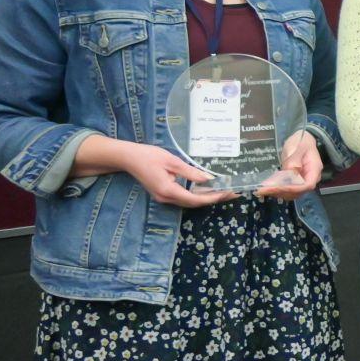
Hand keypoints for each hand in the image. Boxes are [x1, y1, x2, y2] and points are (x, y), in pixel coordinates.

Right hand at [119, 141, 233, 207]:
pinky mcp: (162, 194)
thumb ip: (191, 172)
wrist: (128, 158)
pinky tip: (206, 190)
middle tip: (231, 193)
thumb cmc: (149, 156)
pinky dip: (196, 196)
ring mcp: (163, 198)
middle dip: (213, 199)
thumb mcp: (173, 162)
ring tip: (223, 192)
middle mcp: (166, 198)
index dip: (213, 198)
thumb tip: (209, 180)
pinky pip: (182, 198)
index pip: (195, 200)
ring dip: (206, 198)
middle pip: (194, 203)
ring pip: (188, 202)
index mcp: (168, 191)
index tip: (228, 194)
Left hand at [254, 130, 322, 200]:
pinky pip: (288, 189)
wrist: (302, 140)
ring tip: (263, 189)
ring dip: (278, 193)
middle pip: (298, 192)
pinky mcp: (295, 181)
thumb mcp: (298, 146)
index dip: (292, 188)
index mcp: (314, 169)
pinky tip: (267, 187)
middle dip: (281, 192)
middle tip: (264, 189)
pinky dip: (277, 190)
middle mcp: (310, 178)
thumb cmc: (301, 141)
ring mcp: (303, 181)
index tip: (277, 187)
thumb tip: (291, 171)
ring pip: (292, 193)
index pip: (307, 185)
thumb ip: (295, 158)